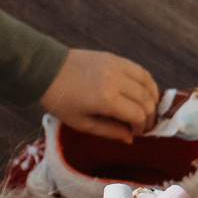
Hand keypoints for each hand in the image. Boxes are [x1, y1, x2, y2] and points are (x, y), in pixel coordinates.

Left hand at [41, 50, 158, 141]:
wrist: (45, 70)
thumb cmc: (60, 101)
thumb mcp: (81, 123)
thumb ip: (109, 132)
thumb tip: (130, 139)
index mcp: (106, 100)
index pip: (137, 115)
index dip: (141, 127)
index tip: (136, 134)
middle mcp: (116, 81)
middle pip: (145, 100)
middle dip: (149, 115)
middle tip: (145, 125)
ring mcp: (117, 66)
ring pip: (147, 82)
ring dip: (152, 98)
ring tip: (148, 109)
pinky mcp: (115, 58)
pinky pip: (139, 70)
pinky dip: (146, 82)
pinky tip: (144, 92)